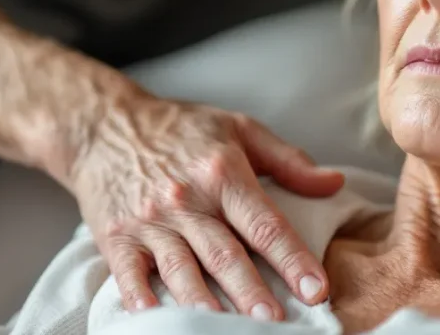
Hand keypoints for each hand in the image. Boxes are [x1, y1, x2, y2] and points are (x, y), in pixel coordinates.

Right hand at [66, 95, 344, 319]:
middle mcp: (187, 200)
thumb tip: (334, 183)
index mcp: (222, 173)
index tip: (317, 290)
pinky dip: (142, 300)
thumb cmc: (180, 129)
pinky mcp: (117, 237)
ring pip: (182, 270)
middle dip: (252, 292)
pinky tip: (157, 320)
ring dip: (205, 303)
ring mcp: (150, 221)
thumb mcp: (240, 129)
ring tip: (226, 328)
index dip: (293, 259)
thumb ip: (289, 160)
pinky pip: (130, 275)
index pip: (264, 224)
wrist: (105, 126)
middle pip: (224, 254)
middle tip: (276, 322)